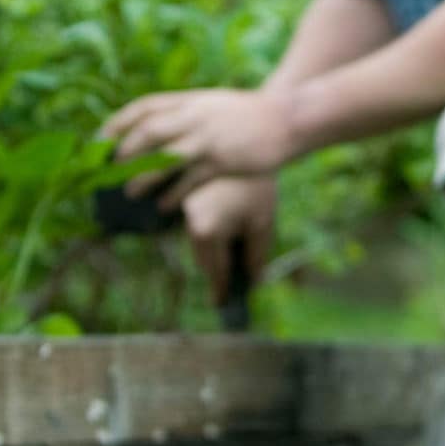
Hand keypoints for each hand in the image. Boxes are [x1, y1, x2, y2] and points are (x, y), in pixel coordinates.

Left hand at [99, 88, 297, 198]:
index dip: (120, 121)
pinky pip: (190, 180)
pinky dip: (173, 194)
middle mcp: (196, 117)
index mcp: (192, 101)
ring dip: (143, 177)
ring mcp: (209, 139)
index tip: (101, 136)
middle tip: (110, 169)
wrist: (288, 118)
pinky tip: (164, 207)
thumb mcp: (215, 104)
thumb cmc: (251, 114)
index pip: (146, 106)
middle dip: (125, 151)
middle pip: (149, 131)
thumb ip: (189, 113)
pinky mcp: (223, 161)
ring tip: (130, 193)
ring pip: (165, 158)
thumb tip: (159, 130)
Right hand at [182, 174, 275, 302]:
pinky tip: (223, 233)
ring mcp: (182, 207)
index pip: (214, 269)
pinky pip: (193, 223)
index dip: (220, 289)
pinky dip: (206, 232)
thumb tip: (252, 281)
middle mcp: (187, 220)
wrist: (248, 141)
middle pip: (202, 256)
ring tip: (230, 258)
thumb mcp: (261, 223)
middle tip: (229, 285)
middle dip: (216, 270)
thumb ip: (255, 255)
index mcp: (205, 230)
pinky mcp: (183, 195)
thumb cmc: (257, 186)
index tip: (221, 304)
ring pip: (196, 240)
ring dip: (211, 251)